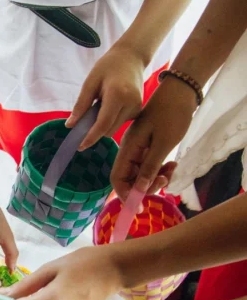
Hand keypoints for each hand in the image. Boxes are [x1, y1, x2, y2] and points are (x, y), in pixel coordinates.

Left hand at [66, 44, 145, 150]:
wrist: (132, 56)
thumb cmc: (108, 66)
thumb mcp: (90, 82)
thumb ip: (81, 105)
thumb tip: (70, 125)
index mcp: (118, 95)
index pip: (103, 124)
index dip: (91, 137)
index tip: (80, 147)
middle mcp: (131, 104)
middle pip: (108, 130)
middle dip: (95, 130)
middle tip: (85, 119)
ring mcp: (137, 108)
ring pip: (114, 129)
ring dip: (103, 125)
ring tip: (100, 105)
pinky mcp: (138, 110)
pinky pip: (120, 123)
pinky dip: (111, 120)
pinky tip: (109, 105)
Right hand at [111, 76, 196, 201]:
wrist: (182, 91)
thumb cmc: (172, 114)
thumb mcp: (163, 143)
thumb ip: (149, 167)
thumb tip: (139, 190)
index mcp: (128, 149)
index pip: (118, 178)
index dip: (125, 195)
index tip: (138, 207)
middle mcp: (131, 151)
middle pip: (130, 178)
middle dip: (145, 186)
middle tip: (163, 182)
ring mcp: (140, 149)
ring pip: (142, 173)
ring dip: (155, 178)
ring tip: (171, 171)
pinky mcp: (150, 147)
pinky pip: (151, 165)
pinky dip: (161, 169)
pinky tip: (173, 165)